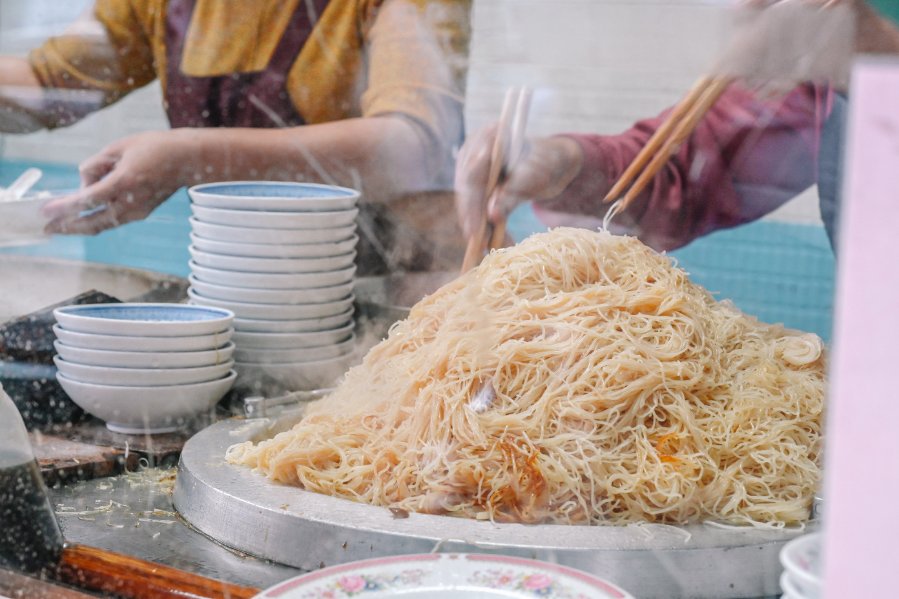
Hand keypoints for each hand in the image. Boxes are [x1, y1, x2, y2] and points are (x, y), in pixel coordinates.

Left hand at [42, 130, 195, 234]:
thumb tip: (83, 184)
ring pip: (103, 224)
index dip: (64, 207)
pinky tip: (83, 216)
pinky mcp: (142, 212)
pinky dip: (96, 219)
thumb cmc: (154, 147)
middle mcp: (131, 202)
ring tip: (60, 226)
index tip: (45, 211)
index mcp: (124, 182)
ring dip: (80, 226)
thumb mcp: (118, 147)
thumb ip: (95, 165)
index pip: (88, 200)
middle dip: (68, 227)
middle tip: (46, 229)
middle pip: (94, 222)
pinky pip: (113, 219)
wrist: (187, 160)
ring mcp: (138, 211)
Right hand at [454, 125, 582, 239]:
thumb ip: (512, 193)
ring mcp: (472, 170)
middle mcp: (473, 153)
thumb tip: (491, 216)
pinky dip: (485, 227)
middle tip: (479, 245)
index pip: (472, 175)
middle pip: (466, 192)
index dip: (471, 205)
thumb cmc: (545, 161)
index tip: (474, 229)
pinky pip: (476, 209)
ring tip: (488, 250)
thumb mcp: (533, 176)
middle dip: (472, 221)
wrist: (550, 162)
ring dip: (479, 229)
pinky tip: (492, 244)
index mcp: (486, 139)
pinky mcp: (477, 187)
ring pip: (469, 204)